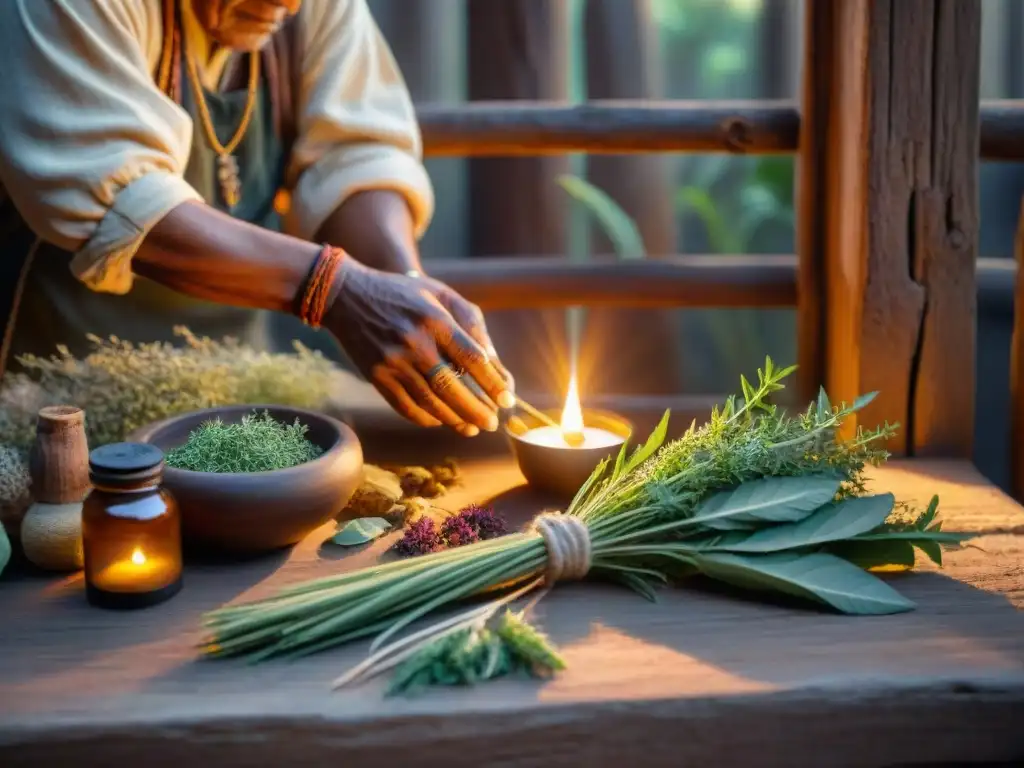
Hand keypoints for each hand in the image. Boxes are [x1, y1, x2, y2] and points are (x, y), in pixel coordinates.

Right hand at [324, 258, 513, 435]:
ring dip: (455, 419)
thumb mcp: (440, 292)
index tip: (507, 398)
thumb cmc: (402, 293)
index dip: (493, 382)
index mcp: (435, 319)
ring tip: (472, 428)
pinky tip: (441, 420)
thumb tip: (493, 361)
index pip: (472, 357)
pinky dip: (426, 418)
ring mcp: (392, 362)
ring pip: (430, 401)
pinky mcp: (376, 376)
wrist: (345, 295)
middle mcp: (414, 342)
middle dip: (477, 409)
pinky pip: (406, 407)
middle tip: (493, 423)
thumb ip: (470, 321)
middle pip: (452, 386)